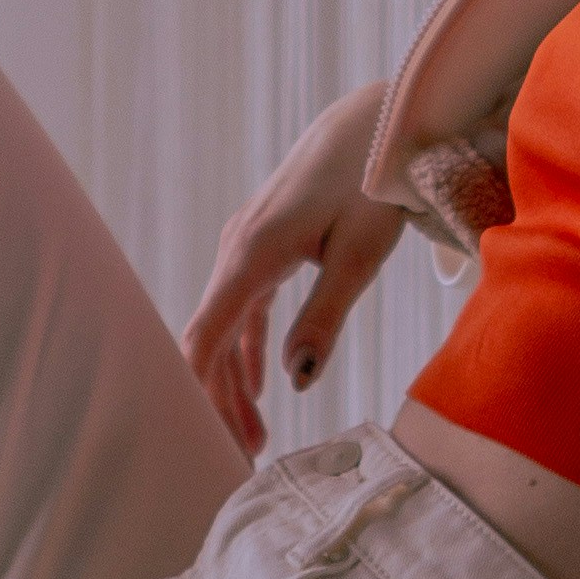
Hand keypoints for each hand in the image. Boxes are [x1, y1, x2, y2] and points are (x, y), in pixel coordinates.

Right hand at [181, 80, 406, 456]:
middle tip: (239, 460)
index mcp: (252, 253)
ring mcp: (248, 240)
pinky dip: (246, 349)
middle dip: (217, 401)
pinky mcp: (266, 239)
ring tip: (253, 439)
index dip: (198, 393)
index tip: (201, 443)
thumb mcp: (358, 256)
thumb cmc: (375, 182)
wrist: (382, 118)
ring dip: (233, 381)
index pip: (204, 337)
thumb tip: (293, 383)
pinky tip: (258, 387)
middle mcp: (239, 246)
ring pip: (225, 324)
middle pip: (210, 339)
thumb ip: (322, 319)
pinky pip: (242, 305)